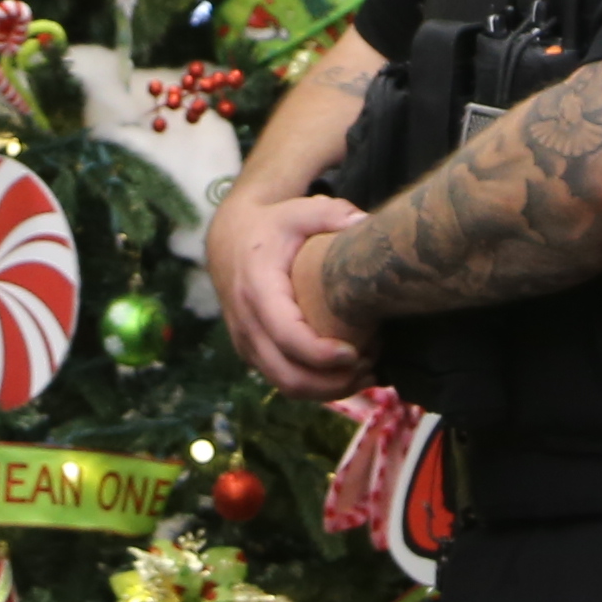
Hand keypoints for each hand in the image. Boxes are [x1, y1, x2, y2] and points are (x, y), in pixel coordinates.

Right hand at [216, 190, 373, 396]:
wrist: (229, 239)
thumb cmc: (272, 225)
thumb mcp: (299, 211)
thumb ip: (334, 214)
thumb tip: (369, 225)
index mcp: (257, 289)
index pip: (286, 335)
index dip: (321, 354)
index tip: (356, 353)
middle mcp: (246, 323)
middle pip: (287, 375)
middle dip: (333, 383)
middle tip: (371, 366)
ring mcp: (246, 343)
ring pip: (286, 386)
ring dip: (328, 390)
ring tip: (367, 373)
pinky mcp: (253, 353)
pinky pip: (283, 382)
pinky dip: (316, 387)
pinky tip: (348, 373)